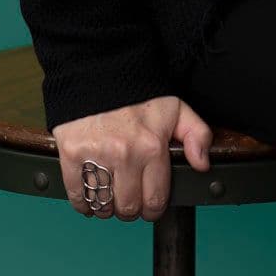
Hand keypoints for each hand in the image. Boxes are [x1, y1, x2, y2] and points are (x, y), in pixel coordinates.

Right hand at [52, 95, 213, 221]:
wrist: (100, 68)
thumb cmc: (137, 91)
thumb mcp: (176, 108)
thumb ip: (196, 135)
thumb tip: (203, 164)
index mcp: (152, 147)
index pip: (155, 200)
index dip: (154, 207)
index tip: (149, 203)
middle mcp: (125, 155)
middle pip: (128, 208)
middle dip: (131, 208)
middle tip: (129, 197)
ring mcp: (97, 155)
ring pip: (103, 205)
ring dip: (107, 206)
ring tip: (110, 194)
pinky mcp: (72, 153)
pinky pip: (77, 194)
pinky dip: (83, 202)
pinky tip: (88, 196)